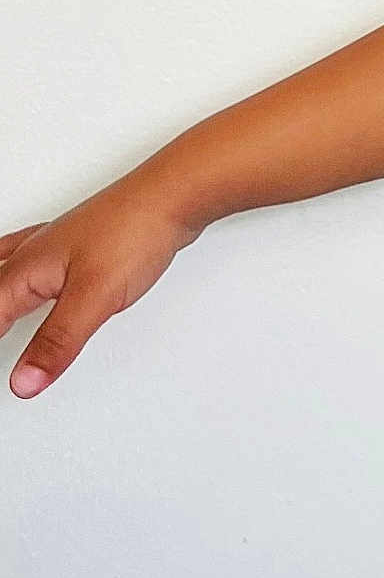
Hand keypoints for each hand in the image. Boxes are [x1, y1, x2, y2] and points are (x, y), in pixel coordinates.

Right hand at [0, 177, 202, 399]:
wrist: (173, 195)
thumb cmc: (135, 232)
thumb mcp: (94, 298)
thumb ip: (58, 342)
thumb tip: (24, 381)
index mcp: (24, 271)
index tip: (2, 377)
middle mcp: (32, 254)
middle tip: (1, 345)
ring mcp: (54, 244)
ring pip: (5, 271)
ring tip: (0, 318)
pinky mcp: (78, 241)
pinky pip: (31, 260)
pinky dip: (18, 275)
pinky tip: (26, 271)